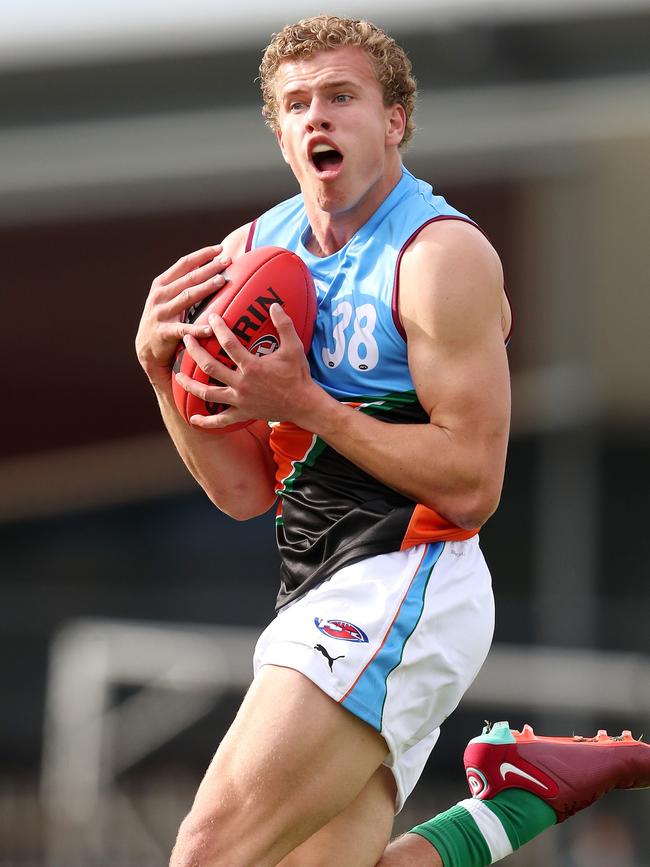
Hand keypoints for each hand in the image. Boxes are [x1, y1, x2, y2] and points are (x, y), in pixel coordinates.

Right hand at [135, 244, 231, 386]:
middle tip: (227, 261)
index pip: (184, 264)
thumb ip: (183, 283)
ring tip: (222, 281)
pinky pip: (184, 329)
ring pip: (187, 297)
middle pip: (188, 278)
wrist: (146, 348)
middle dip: (209, 268)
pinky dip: (197, 329)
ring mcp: (161, 313)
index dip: (202, 255)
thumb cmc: (165, 318)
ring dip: (205, 288)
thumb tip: (209, 266)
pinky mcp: (164, 332)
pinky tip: (210, 328)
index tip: (220, 248)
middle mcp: (160, 295)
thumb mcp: (168, 297)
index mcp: (162, 284)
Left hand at [174, 303, 326, 429]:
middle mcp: (242, 384)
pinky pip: (221, 420)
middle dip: (195, 353)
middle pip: (210, 367)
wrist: (304, 404)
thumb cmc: (298, 375)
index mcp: (252, 367)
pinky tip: (193, 419)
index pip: (229, 345)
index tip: (210, 317)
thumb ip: (284, 325)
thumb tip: (273, 305)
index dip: (218, 329)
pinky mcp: (242, 413)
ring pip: (208, 394)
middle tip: (185, 340)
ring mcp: (240, 401)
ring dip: (190, 385)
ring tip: (178, 376)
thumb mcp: (294, 348)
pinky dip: (206, 421)